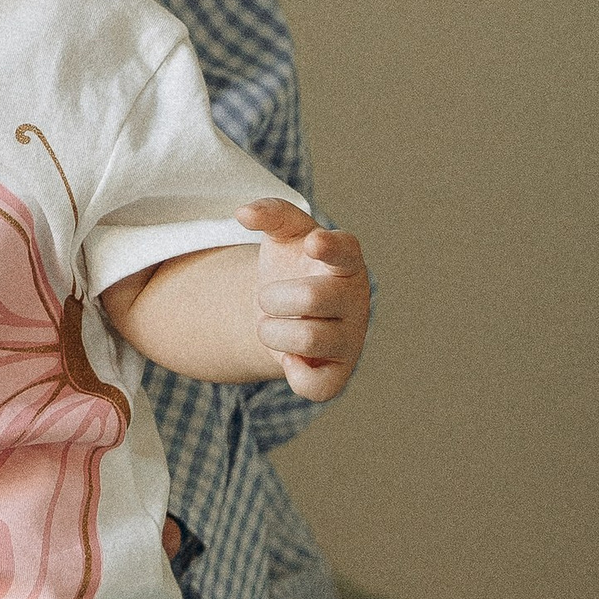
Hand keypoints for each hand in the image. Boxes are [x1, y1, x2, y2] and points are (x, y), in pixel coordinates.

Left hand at [236, 199, 369, 399]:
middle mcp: (354, 298)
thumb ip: (270, 214)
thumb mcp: (283, 235)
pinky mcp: (339, 373)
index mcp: (344, 260)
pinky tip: (291, 358)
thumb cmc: (291, 266)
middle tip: (267, 299)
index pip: (346, 249)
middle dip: (273, 298)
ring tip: (272, 326)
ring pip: (308, 339)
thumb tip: (243, 212)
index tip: (312, 243)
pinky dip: (294, 374)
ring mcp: (351, 338)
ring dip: (273, 332)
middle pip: (312, 298)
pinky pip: (317, 386)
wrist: (287, 313)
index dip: (331, 248)